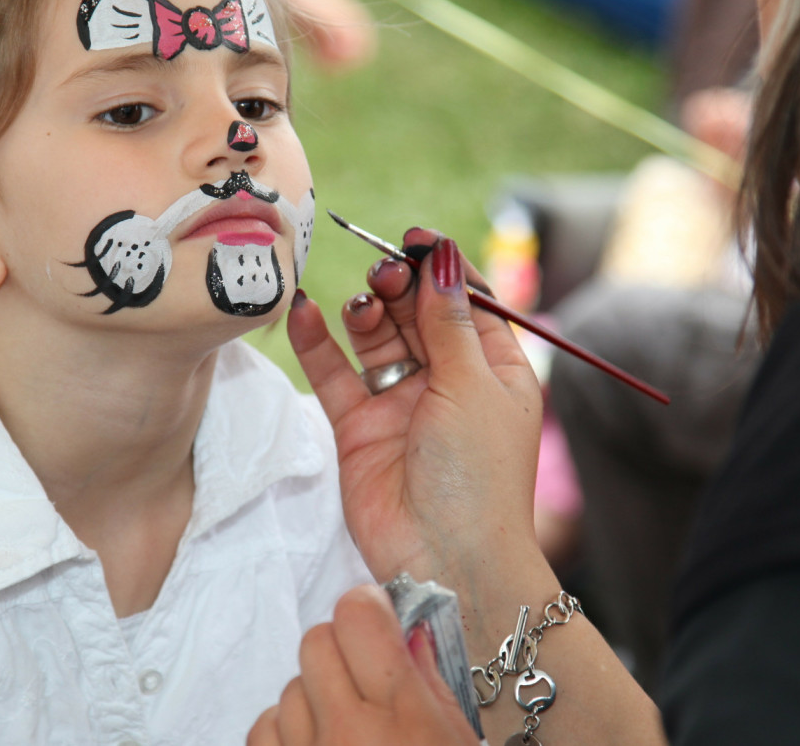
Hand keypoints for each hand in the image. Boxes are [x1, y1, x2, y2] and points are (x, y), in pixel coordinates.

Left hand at [247, 585, 478, 745]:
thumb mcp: (459, 740)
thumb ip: (431, 681)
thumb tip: (408, 629)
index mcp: (402, 714)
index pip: (357, 615)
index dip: (369, 611)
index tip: (379, 624)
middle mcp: (348, 732)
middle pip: (317, 641)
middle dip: (341, 652)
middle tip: (367, 682)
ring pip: (288, 687)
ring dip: (315, 700)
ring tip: (348, 731)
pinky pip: (263, 728)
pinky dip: (287, 733)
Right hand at [287, 230, 544, 586]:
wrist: (444, 560)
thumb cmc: (478, 475)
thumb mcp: (472, 386)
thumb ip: (447, 320)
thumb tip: (441, 256)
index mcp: (494, 370)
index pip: (467, 302)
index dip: (442, 267)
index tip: (416, 239)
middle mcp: (448, 382)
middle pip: (418, 313)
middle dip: (401, 287)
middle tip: (384, 275)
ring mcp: (401, 404)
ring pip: (377, 338)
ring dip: (367, 312)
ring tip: (364, 305)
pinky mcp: (359, 427)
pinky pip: (335, 375)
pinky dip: (319, 342)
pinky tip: (304, 311)